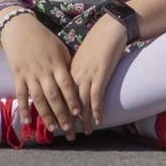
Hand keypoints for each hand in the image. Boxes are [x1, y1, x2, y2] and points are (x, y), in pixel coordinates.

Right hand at [0, 12, 85, 138]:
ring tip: (53, 128)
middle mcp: (44, 71)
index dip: (72, 99)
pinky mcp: (17, 77)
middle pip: (54, 96)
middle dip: (62, 113)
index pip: (67, 85)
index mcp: (57, 63)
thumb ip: (66, 65)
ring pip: (39, 99)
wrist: (20, 29)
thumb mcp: (59, 48)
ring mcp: (30, 75)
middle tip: (69, 129)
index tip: (78, 113)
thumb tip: (75, 81)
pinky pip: (21, 96)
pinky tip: (28, 122)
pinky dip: (24, 109)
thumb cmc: (44, 39)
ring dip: (46, 115)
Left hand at [68, 14, 128, 128]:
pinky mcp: (100, 75)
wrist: (109, 29)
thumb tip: (71, 84)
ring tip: (84, 133)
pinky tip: (98, 121)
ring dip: (83, 121)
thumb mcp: (80, 57)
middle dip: (68, 122)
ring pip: (81, 103)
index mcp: (67, 71)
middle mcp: (74, 75)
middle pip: (67, 103)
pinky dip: (96, 111)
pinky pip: (96, 97)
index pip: (58, 97)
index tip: (57, 125)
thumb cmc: (96, 42)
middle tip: (68, 136)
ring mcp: (87, 75)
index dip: (58, 113)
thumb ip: (74, 70)